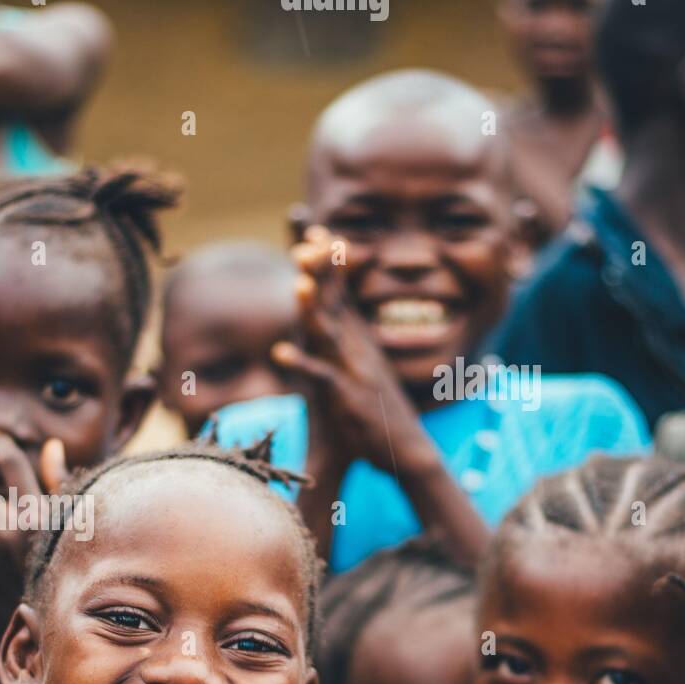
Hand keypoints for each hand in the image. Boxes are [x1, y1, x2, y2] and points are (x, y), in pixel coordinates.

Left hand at [272, 226, 429, 474]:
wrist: (404, 451)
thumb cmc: (377, 411)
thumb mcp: (362, 368)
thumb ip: (349, 341)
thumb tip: (336, 318)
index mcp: (360, 340)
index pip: (342, 293)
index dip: (329, 263)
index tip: (315, 231)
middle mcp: (358, 348)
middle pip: (336, 303)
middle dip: (322, 272)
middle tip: (305, 241)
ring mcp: (354, 370)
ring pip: (330, 333)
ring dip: (313, 309)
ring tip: (298, 285)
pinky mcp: (347, 397)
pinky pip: (321, 376)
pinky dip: (302, 363)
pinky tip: (279, 352)